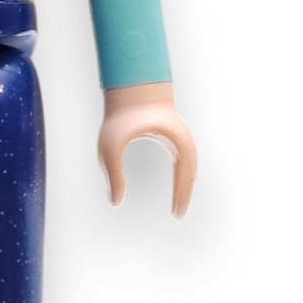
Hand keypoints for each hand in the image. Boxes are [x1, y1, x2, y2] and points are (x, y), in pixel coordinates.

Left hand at [96, 82, 197, 218]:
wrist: (130, 86)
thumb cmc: (121, 114)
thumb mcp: (111, 147)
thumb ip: (113, 175)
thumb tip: (115, 202)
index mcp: (176, 143)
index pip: (186, 177)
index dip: (182, 198)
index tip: (176, 216)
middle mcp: (183, 140)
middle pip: (191, 174)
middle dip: (185, 195)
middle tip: (177, 216)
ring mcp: (179, 137)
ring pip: (188, 168)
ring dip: (185, 186)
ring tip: (178, 205)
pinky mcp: (172, 135)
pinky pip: (182, 161)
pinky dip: (181, 176)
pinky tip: (176, 187)